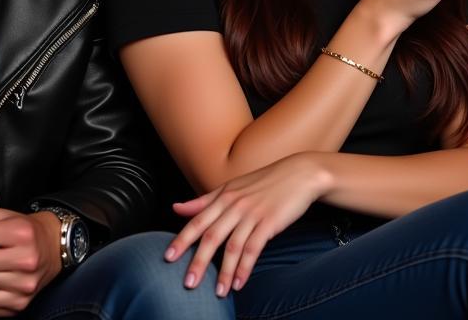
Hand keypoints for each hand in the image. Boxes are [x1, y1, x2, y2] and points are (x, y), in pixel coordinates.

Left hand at [165, 154, 328, 296]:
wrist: (299, 174)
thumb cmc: (265, 182)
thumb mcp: (232, 187)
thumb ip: (204, 201)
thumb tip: (176, 207)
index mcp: (224, 196)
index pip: (198, 220)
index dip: (182, 239)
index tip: (167, 257)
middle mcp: (235, 205)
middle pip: (211, 236)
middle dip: (198, 262)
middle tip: (188, 284)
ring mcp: (252, 214)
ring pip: (232, 247)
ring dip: (224, 272)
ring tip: (218, 293)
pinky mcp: (269, 223)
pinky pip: (254, 249)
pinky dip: (245, 268)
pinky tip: (240, 283)